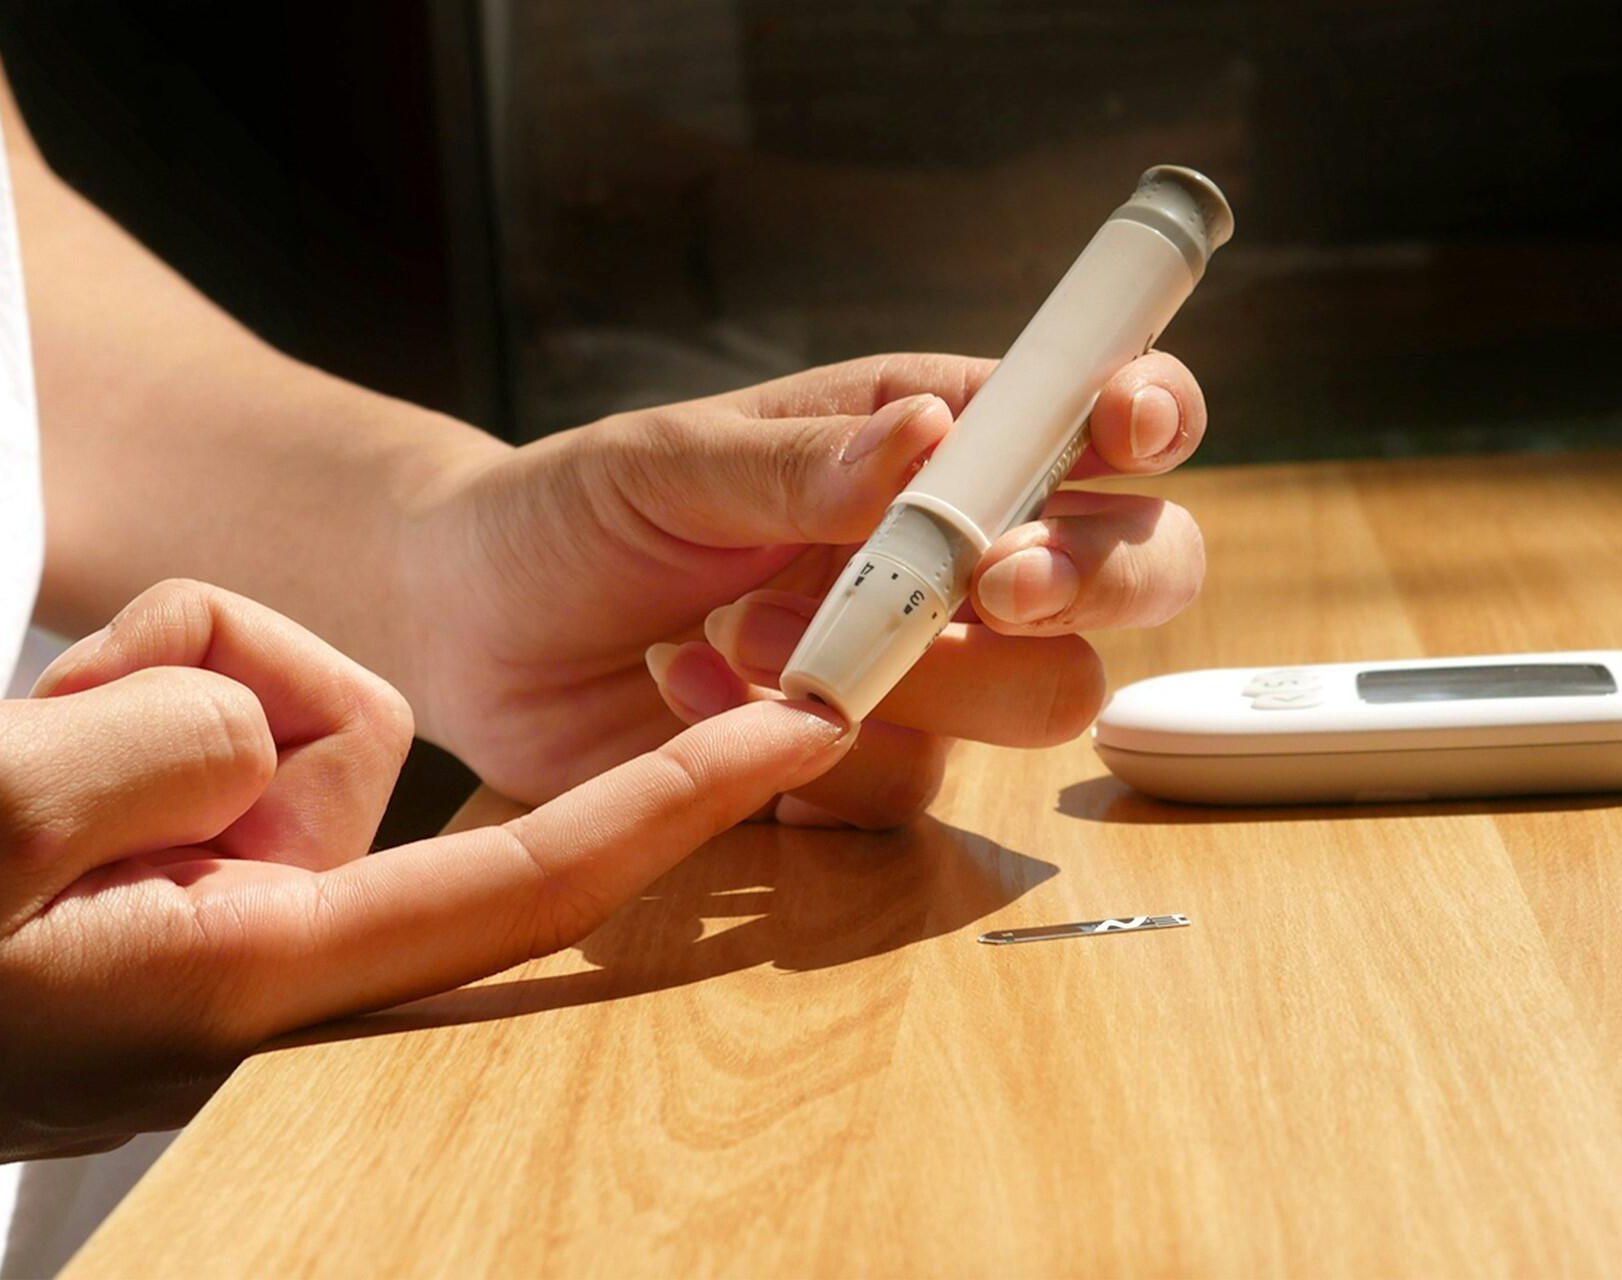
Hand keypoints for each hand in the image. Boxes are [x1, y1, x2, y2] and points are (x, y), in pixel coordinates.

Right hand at [0, 579, 851, 1185]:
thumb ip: (190, 740)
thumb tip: (278, 730)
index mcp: (249, 978)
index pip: (526, 880)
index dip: (679, 801)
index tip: (805, 730)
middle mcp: (262, 966)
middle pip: (360, 754)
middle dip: (243, 687)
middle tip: (58, 726)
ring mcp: (207, 937)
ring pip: (269, 730)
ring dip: (147, 700)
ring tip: (9, 757)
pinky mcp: (160, 902)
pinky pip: (196, 755)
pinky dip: (115, 724)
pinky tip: (12, 771)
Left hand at [405, 351, 1207, 824]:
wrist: (473, 635)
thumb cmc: (573, 510)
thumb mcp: (670, 462)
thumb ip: (803, 463)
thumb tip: (931, 435)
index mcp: (932, 441)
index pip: (1093, 417)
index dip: (1148, 417)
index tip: (1127, 434)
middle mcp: (957, 557)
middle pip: (1134, 571)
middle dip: (1090, 579)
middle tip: (991, 585)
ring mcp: (922, 672)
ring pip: (1041, 696)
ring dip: (916, 673)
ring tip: (751, 634)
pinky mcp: (860, 771)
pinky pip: (906, 791)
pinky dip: (808, 754)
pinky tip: (697, 697)